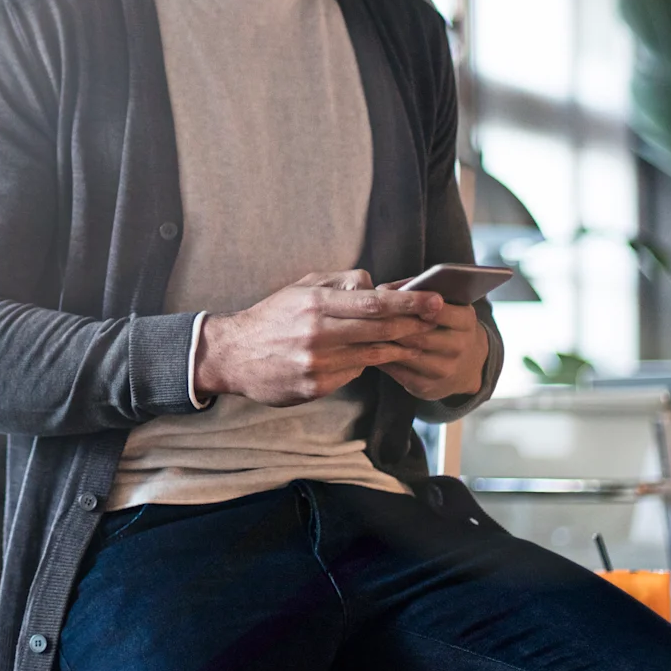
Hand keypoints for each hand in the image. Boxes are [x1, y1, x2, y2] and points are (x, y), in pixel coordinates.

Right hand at [193, 270, 442, 406]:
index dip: (409, 303)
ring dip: (397, 346)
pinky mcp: (316, 386)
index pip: (374, 302)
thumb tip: (377, 285)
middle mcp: (317, 333)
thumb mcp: (301, 288)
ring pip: (372, 354)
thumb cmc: (272, 317)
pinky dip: (365, 363)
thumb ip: (340, 284)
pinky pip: (353, 373)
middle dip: (414, 324)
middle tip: (436, 319)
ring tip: (415, 340)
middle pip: (380, 329)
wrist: (234, 355)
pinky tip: (372, 357)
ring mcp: (317, 363)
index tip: (435, 300)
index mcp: (315, 303)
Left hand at [372, 282, 489, 401]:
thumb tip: (382, 290)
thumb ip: (416, 292)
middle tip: (366, 315)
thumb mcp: (445, 305)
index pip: (440, 311)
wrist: (468, 365)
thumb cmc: (447, 324)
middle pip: (419, 336)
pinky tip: (368, 349)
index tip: (395, 299)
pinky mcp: (427, 387)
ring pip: (407, 354)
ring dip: (384, 343)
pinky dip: (382, 359)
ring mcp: (445, 370)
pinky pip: (398, 372)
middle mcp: (459, 347)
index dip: (415, 305)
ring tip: (364, 331)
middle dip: (392, 325)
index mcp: (466, 321)